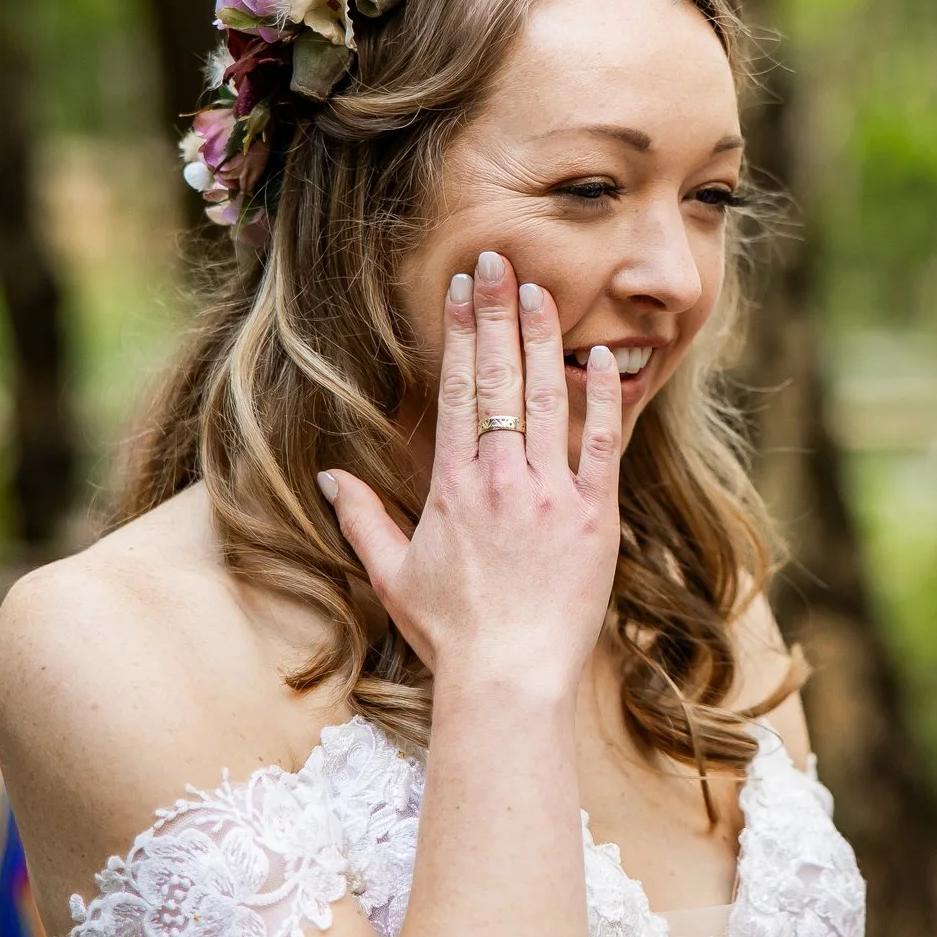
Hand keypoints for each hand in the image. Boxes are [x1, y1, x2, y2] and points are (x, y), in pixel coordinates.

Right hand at [320, 250, 622, 707]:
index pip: (457, 390)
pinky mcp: (594, 516)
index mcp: (452, 486)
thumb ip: (362, 519)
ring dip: (544, 339)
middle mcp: (500, 478)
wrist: (509, 677)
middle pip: (499, 378)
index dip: (461, 333)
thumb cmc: (452, 633)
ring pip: (547, 398)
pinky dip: (604, 400)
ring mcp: (550, 493)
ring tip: (543, 289)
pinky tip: (605, 359)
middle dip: (500, 313)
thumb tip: (332, 479)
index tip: (464, 289)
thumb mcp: (392, 574)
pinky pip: (602, 444)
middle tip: (502, 259)